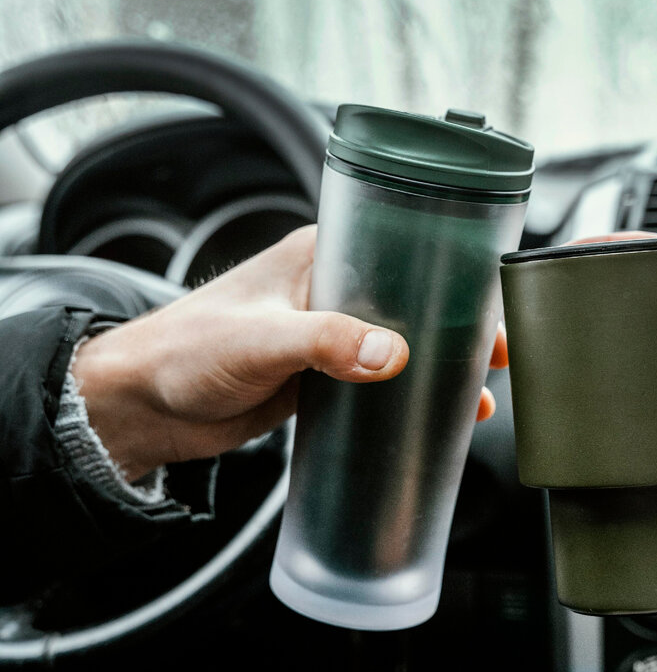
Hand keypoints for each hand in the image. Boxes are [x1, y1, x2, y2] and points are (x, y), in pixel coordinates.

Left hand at [73, 226, 508, 480]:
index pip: (402, 250)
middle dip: (457, 331)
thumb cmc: (183, 350)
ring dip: (436, 372)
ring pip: (399, 349)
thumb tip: (392, 356)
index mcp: (319, 256)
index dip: (452, 275)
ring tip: (476, 399)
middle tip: (496, 358)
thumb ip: (325, 343)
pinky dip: (405, 400)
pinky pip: (376, 386)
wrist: (145, 406)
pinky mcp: (319, 380)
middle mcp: (329, 292)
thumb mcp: (261, 340)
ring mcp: (326, 338)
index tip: (490, 303)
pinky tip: (430, 421)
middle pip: (412, 304)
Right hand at [573, 231, 656, 476]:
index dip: (617, 253)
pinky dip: (632, 414)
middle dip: (601, 314)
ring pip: (637, 364)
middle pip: (636, 315)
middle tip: (566, 318)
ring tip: (579, 366)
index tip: (578, 257)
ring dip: (613, 367)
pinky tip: (613, 413)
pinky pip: (653, 414)